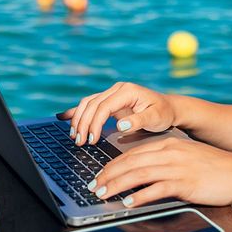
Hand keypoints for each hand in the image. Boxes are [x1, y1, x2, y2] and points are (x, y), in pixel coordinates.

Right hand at [57, 82, 176, 145]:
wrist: (168, 108)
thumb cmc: (163, 113)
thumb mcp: (156, 118)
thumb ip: (139, 121)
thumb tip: (121, 125)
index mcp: (127, 91)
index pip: (104, 106)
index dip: (95, 123)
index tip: (92, 139)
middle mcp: (117, 89)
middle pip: (92, 104)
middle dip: (83, 123)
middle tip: (79, 142)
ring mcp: (112, 94)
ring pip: (88, 103)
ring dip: (78, 119)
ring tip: (74, 137)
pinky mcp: (109, 101)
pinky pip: (89, 104)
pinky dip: (76, 111)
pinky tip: (63, 117)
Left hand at [88, 137, 231, 207]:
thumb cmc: (216, 168)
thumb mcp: (187, 157)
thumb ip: (166, 161)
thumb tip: (144, 173)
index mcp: (169, 144)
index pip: (133, 153)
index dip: (113, 164)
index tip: (100, 174)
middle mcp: (170, 152)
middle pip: (131, 162)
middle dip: (109, 174)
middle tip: (94, 186)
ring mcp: (178, 167)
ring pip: (139, 174)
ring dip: (118, 185)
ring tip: (104, 194)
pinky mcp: (185, 182)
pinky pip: (157, 189)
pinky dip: (140, 195)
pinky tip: (129, 202)